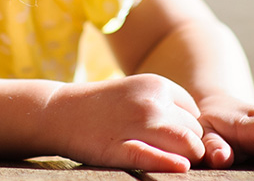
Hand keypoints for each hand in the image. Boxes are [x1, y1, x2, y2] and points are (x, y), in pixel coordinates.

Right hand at [47, 74, 204, 171]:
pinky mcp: (120, 147)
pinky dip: (169, 164)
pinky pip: (155, 158)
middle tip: (166, 153)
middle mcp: (151, 102)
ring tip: (167, 162)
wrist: (58, 112)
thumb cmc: (101, 107)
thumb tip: (195, 133)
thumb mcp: (135, 92)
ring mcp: (137, 124)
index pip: (195, 114)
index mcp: (157, 85)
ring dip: (186, 158)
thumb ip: (164, 104)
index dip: (185, 129)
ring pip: (188, 146)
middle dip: (187, 146)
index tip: (168, 138)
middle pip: (195, 132)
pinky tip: (177, 168)